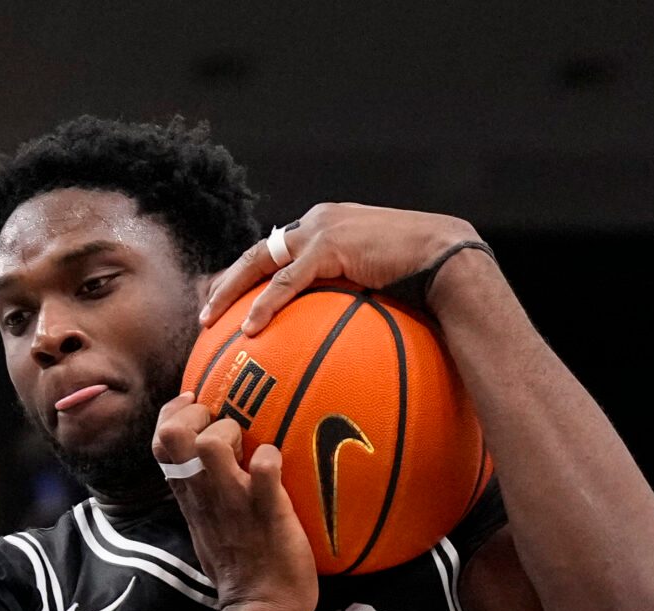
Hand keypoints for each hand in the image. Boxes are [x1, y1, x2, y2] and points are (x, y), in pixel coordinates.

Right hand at [152, 392, 317, 610]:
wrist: (263, 609)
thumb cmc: (242, 566)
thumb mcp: (205, 526)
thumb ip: (200, 494)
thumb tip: (207, 462)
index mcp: (190, 496)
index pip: (160, 440)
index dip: (174, 413)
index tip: (197, 407)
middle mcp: (205, 494)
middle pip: (173, 434)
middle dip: (199, 416)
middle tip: (225, 430)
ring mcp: (234, 501)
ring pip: (211, 444)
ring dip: (231, 432)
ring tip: (248, 450)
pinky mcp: (268, 511)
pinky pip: (266, 469)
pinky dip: (271, 458)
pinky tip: (276, 465)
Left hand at [201, 203, 486, 335]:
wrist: (448, 257)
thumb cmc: (426, 280)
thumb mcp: (383, 287)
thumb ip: (356, 300)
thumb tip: (348, 344)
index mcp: (329, 227)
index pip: (279, 250)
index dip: (250, 275)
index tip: (229, 302)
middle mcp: (319, 222)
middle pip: (259, 251)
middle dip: (228, 281)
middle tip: (205, 311)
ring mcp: (322, 230)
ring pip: (261, 260)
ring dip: (231, 291)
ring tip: (209, 321)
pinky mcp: (329, 246)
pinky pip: (286, 281)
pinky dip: (265, 304)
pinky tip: (248, 329)